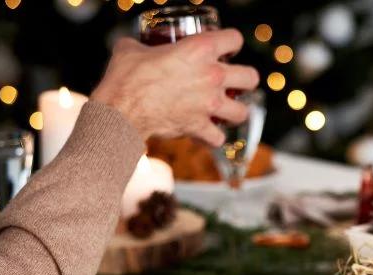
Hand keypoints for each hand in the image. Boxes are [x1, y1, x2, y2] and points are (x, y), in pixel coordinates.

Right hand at [91, 31, 259, 146]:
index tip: (228, 49)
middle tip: (234, 82)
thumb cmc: (125, 77)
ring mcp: (210, 104)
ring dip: (235, 112)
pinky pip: (218, 138)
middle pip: (251, 77)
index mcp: (199, 50)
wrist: (121, 110)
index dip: (232, 42)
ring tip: (225, 111)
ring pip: (243, 112)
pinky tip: (204, 134)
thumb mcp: (131, 50)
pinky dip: (212, 138)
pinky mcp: (201, 127)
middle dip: (245, 80)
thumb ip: (140, 45)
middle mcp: (212, 76)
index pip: (234, 38)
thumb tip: (135, 46)